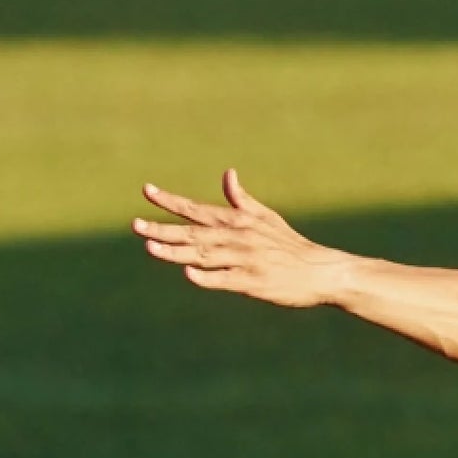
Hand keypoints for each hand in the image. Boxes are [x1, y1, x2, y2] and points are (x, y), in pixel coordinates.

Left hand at [132, 169, 344, 307]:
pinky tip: (189, 274)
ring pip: (204, 255)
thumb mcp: (267, 218)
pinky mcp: (254, 283)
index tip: (147, 191)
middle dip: (163, 229)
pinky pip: (225, 280)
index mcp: (238, 221)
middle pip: (193, 233)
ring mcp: (245, 261)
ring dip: (177, 251)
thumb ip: (242, 200)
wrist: (321, 272)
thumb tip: (228, 174)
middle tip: (135, 226)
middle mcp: (237, 238)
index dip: (171, 201)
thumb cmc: (292, 246)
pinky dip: (207, 277)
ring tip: (151, 248)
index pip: (197, 209)